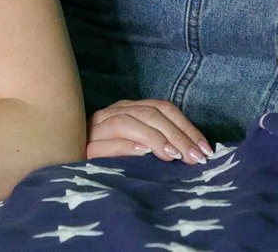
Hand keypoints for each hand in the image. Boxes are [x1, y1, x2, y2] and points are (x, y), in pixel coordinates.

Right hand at [87, 99, 212, 162]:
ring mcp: (96, 129)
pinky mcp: (84, 148)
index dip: (186, 126)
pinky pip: (107, 143)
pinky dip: (127, 146)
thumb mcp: (139, 148)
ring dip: (155, 138)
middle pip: (150, 114)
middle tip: (194, 157)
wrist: (71, 169)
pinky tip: (144, 154)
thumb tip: (194, 150)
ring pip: (129, 122)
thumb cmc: (113, 162)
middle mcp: (112, 113)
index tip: (205, 148)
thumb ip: (159, 142)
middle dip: (176, 135)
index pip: (162, 108)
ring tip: (173, 155)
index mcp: (128, 109)